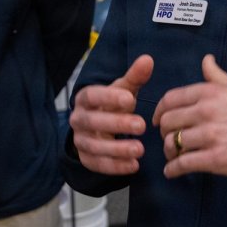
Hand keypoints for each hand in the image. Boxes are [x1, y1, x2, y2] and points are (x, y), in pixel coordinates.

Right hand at [69, 55, 152, 175]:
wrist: (96, 128)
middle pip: (92, 122)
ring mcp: (80, 140)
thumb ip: (135, 77)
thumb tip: (148, 60)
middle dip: (116, 124)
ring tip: (140, 150)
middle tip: (141, 126)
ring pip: (94, 146)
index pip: (92, 96)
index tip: (130, 100)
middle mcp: (78, 119)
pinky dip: (115, 166)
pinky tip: (133, 166)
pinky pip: (97, 164)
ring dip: (117, 149)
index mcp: (86, 98)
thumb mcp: (123, 90)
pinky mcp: (85, 158)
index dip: (109, 97)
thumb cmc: (112, 105)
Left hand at [154, 55, 226, 177]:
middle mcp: (206, 111)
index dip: (159, 111)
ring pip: (172, 143)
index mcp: (209, 92)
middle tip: (169, 139)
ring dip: (169, 152)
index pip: (170, 99)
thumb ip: (216, 75)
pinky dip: (173, 169)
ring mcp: (209, 135)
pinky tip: (172, 171)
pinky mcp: (214, 158)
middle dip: (164, 132)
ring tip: (173, 155)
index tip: (158, 120)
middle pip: (167, 122)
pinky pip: (183, 164)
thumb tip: (206, 60)